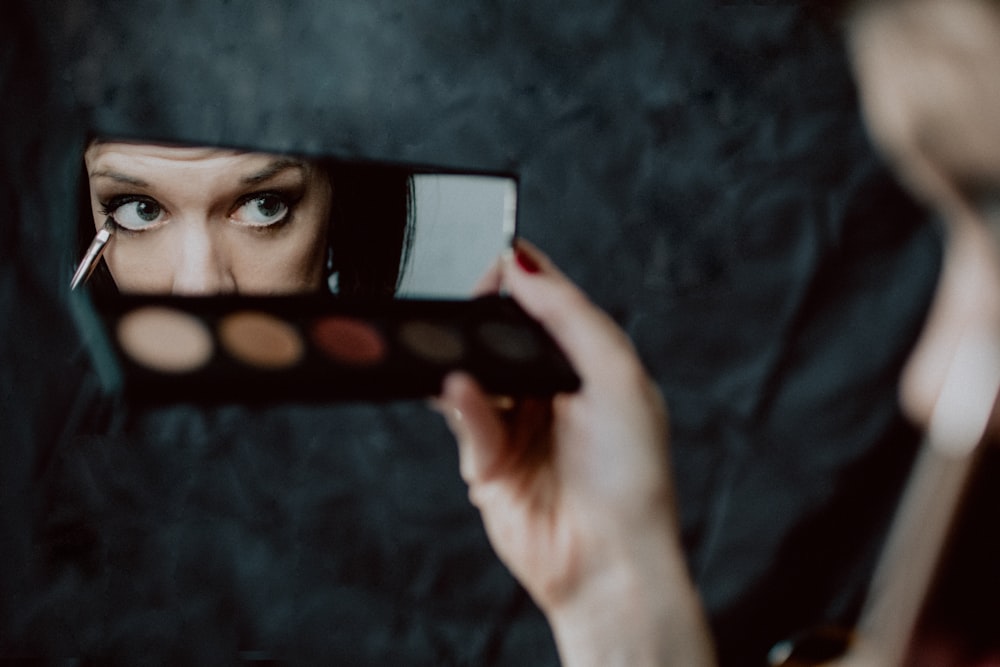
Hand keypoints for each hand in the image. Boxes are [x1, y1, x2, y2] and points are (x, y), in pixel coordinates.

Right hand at [434, 240, 714, 665]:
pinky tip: (460, 390)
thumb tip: (522, 266)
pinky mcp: (487, 461)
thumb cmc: (631, 478)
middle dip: (485, 319)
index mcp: (592, 366)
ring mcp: (518, 426)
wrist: (609, 563)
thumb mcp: (617, 376)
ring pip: (476, 372)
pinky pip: (465, 418)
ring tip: (460, 349)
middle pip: (504, 335)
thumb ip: (571, 315)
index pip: (551, 305)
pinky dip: (461, 403)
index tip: (498, 263)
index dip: (524, 279)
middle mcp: (552, 392)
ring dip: (468, 360)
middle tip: (470, 307)